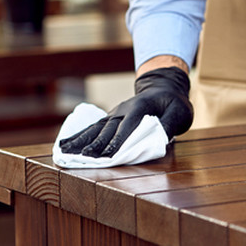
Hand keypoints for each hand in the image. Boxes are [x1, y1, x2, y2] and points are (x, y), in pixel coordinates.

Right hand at [58, 67, 192, 157]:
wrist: (164, 87)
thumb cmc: (173, 102)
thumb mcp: (179, 112)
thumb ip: (169, 124)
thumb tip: (158, 138)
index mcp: (140, 108)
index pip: (127, 127)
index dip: (117, 141)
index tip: (107, 155)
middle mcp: (123, 110)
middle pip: (107, 129)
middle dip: (95, 144)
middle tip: (83, 158)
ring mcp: (115, 113)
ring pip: (96, 128)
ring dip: (81, 140)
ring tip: (65, 150)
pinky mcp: (111, 118)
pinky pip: (93, 127)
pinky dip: (79, 136)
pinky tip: (66, 144)